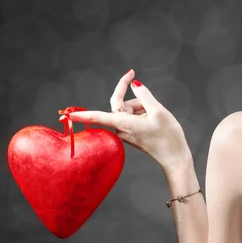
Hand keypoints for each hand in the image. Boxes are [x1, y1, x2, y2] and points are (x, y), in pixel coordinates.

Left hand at [63, 69, 191, 171]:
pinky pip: (133, 116)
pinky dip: (144, 113)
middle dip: (138, 100)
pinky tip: (155, 121)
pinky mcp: (131, 133)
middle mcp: (122, 129)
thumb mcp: (159, 111)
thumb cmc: (168, 136)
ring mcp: (126, 132)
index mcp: (125, 124)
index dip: (82, 115)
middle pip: (122, 104)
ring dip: (143, 107)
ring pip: (130, 109)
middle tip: (140, 86)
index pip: (98, 117)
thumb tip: (134, 85)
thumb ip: (144, 95)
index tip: (66, 116)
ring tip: (157, 118)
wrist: (175, 157)